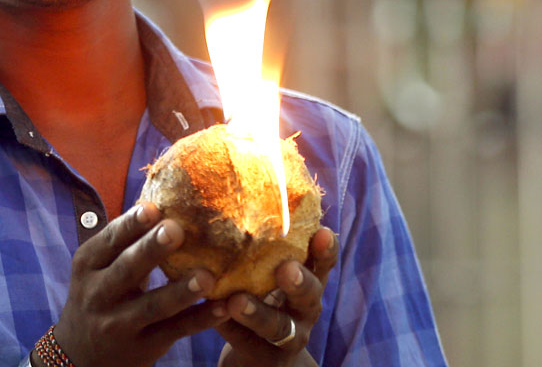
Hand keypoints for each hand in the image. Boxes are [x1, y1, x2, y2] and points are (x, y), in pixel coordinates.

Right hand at [47, 202, 229, 366]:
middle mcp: (98, 294)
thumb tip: (165, 196)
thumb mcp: (98, 268)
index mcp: (88, 265)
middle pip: (127, 270)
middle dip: (151, 250)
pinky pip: (174, 332)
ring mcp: (118, 325)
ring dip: (180, 292)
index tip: (153, 208)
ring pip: (152, 307)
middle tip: (176, 230)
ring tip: (207, 276)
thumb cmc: (100, 294)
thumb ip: (124, 241)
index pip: (109, 241)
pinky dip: (199, 320)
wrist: (79, 355)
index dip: (130, 224)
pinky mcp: (141, 348)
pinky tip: (222, 308)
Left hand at [215, 227, 338, 366]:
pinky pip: (248, 343)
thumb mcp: (268, 270)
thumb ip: (260, 244)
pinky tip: (215, 315)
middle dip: (301, 281)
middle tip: (287, 269)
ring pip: (279, 327)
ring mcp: (290, 337)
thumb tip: (227, 191)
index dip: (326, 249)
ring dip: (259, 313)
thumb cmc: (261, 292)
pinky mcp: (266, 357)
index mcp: (309, 279)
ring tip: (237, 302)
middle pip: (311, 295)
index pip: (322, 261)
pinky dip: (231, 329)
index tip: (323, 232)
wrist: (259, 350)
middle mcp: (306, 308)